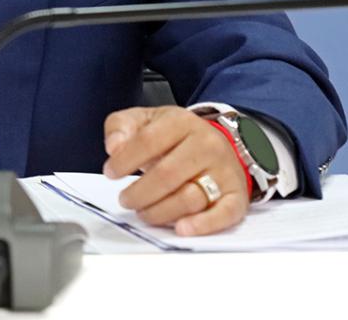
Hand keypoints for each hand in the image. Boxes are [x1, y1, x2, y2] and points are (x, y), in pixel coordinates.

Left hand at [102, 106, 249, 236]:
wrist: (218, 144)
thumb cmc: (175, 137)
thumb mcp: (145, 120)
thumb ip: (121, 127)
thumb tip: (114, 147)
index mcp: (182, 122)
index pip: (148, 141)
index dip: (125, 160)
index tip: (110, 173)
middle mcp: (207, 145)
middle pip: (167, 174)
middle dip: (139, 193)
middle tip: (126, 200)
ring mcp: (224, 171)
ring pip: (189, 198)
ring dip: (160, 212)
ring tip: (145, 212)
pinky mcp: (236, 196)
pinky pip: (223, 214)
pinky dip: (202, 225)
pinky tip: (181, 228)